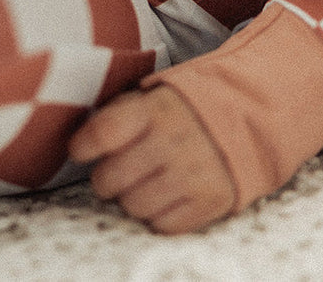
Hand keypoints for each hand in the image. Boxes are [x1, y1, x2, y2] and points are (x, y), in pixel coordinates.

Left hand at [69, 85, 234, 233]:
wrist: (243, 118)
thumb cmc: (179, 112)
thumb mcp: (151, 96)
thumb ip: (116, 113)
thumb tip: (79, 141)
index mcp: (155, 110)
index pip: (102, 134)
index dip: (82, 146)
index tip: (81, 149)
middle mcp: (173, 141)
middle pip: (110, 179)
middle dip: (106, 178)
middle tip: (117, 171)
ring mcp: (193, 174)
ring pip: (133, 206)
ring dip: (131, 198)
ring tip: (144, 182)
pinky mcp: (209, 201)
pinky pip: (162, 225)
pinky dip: (158, 214)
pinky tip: (166, 194)